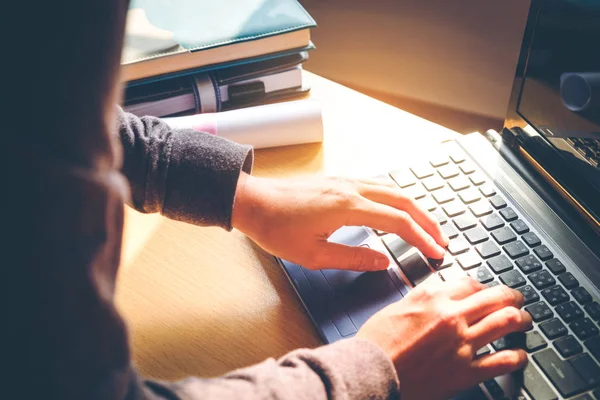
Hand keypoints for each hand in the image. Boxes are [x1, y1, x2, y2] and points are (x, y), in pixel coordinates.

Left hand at [232, 173, 448, 270]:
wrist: (251, 201)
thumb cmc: (275, 228)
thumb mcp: (312, 254)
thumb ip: (352, 258)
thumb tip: (382, 261)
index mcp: (348, 207)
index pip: (398, 221)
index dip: (421, 238)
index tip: (436, 252)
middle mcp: (351, 188)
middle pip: (403, 199)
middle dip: (427, 219)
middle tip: (442, 239)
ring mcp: (345, 181)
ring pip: (392, 188)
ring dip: (413, 206)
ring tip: (426, 225)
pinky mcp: (337, 181)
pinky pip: (377, 184)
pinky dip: (395, 197)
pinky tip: (396, 208)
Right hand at [357, 277, 531, 399]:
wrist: (372, 372)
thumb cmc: (377, 342)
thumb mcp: (397, 307)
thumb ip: (422, 297)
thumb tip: (438, 292)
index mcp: (433, 298)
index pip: (471, 283)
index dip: (483, 286)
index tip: (486, 292)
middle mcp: (452, 316)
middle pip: (497, 297)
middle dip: (513, 297)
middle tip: (518, 300)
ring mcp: (462, 344)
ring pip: (507, 322)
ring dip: (522, 319)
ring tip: (525, 321)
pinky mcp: (466, 371)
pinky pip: (504, 360)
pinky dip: (517, 356)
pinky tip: (519, 355)